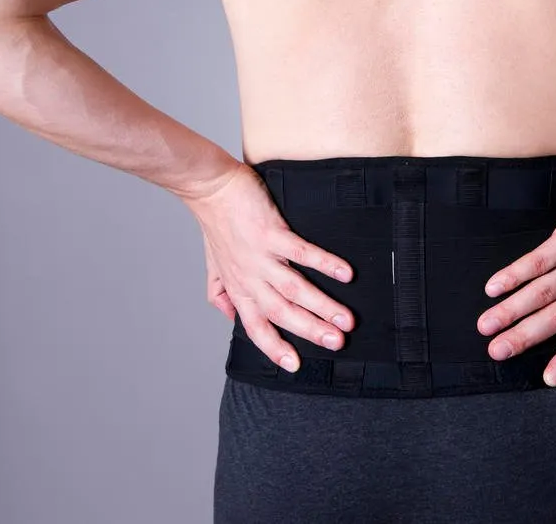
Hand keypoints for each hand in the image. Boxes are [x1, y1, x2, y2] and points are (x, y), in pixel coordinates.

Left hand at [182, 161, 356, 371]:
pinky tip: (345, 273)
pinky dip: (324, 263)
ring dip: (322, 306)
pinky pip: (301, 252)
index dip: (274, 348)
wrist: (209, 189)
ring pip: (294, 289)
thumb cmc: (216, 225)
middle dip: (311, 331)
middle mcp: (250, 278)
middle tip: (337, 343)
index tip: (295, 366)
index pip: (256, 327)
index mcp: (239, 288)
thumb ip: (220, 294)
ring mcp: (260, 256)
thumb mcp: (213, 266)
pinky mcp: (271, 232)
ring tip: (345, 319)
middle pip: (282, 313)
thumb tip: (230, 318)